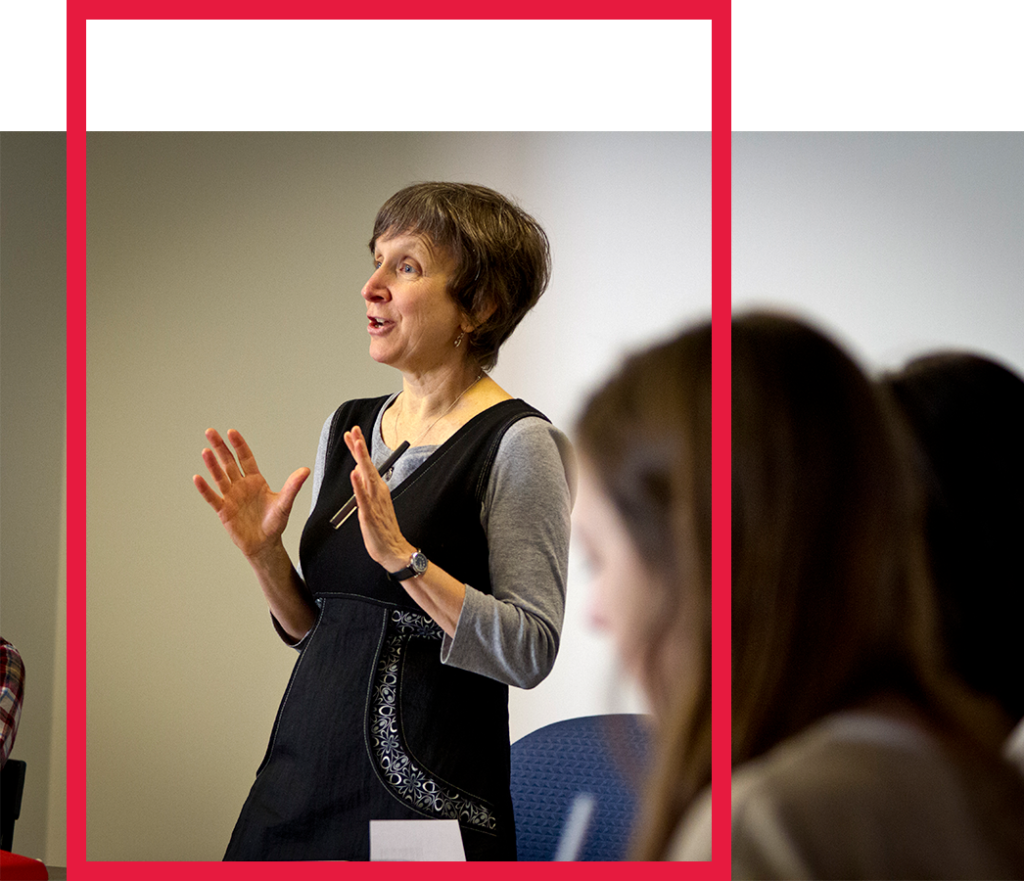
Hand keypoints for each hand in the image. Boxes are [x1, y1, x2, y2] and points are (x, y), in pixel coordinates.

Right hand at [193, 428, 309, 560]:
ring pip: (220, 477)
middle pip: (228, 463)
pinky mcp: (224, 510)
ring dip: (212, 465)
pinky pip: (213, 497)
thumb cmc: (275, 523)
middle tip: (211, 432)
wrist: (265, 544)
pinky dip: (205, 489)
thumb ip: (293, 486)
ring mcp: (231, 497)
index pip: (245, 458)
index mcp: (256, 480)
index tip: (232, 432)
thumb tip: (305, 471)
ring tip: (206, 451)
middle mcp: (241, 485)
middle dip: (220, 447)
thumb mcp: (285, 503)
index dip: (239, 445)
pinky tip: (198, 478)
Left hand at [344, 425, 413, 572]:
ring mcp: (374, 502)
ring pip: (366, 476)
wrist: (393, 549)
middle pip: (367, 465)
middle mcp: (377, 492)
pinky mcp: (370, 514)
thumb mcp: (372, 505)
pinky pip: (363, 498)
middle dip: (360, 447)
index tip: (353, 433)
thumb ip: (365, 489)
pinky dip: (358, 485)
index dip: (358, 449)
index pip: (366, 465)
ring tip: (356, 444)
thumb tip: (358, 472)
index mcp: (377, 489)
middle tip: (354, 431)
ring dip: (361, 459)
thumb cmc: (383, 529)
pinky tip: (355, 474)